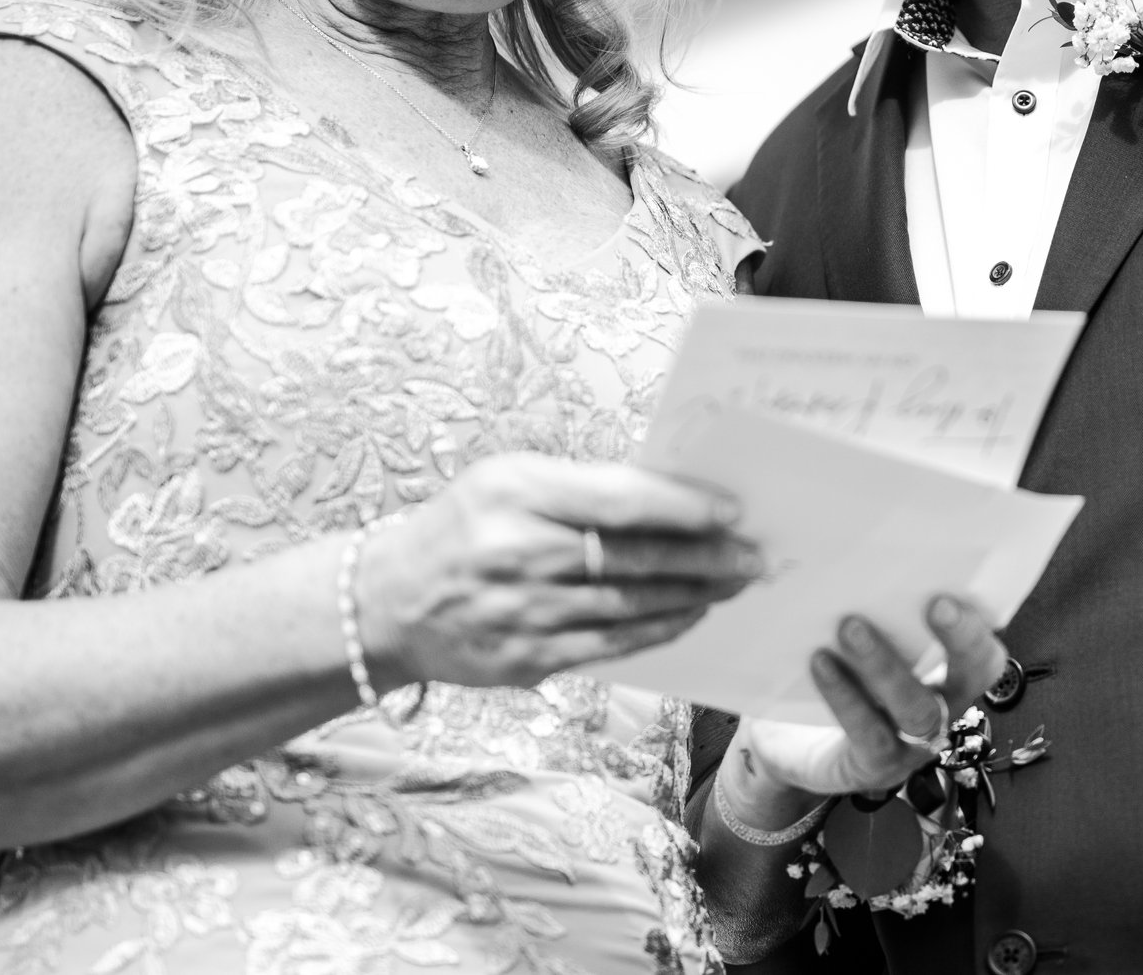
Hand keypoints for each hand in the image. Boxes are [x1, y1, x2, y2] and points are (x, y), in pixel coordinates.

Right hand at [354, 452, 759, 691]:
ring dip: (693, 595)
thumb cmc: (463, 527)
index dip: (683, 507)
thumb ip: (581, 489)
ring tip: (734, 583)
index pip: (619, 500)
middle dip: (705, 558)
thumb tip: (671, 497)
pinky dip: (658, 630)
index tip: (731, 510)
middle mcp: (517, 552)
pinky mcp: (527, 660)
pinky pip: (612, 647)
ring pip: (631, 606)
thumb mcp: (507, 482)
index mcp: (515, 493)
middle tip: (753, 555)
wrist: (389, 602)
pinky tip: (689, 614)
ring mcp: (522, 613)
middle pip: (634, 558)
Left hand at [723, 595, 1008, 827]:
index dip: (979, 625)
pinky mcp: (871, 766)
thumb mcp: (854, 635)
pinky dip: (845, 695)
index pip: (984, 651)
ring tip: (851, 625)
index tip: (955, 587)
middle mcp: (939, 708)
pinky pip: (868, 732)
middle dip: (961, 640)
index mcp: (944, 672)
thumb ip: (872, 603)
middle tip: (934, 601)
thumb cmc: (830, 673)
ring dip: (887, 665)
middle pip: (970, 678)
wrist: (783, 741)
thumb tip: (863, 540)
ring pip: (916, 706)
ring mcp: (910, 743)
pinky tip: (820, 662)